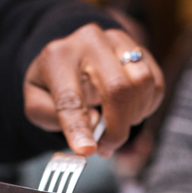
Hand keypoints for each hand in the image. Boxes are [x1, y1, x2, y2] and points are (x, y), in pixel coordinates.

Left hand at [23, 24, 163, 156]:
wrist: (72, 55)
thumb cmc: (54, 83)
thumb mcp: (36, 102)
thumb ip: (52, 116)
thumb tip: (95, 123)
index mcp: (57, 57)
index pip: (71, 98)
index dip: (79, 128)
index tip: (88, 150)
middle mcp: (90, 41)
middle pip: (118, 89)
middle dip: (117, 128)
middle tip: (106, 146)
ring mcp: (119, 42)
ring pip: (142, 84)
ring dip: (133, 116)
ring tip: (116, 126)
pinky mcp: (140, 50)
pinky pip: (155, 84)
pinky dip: (147, 107)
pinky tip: (129, 111)